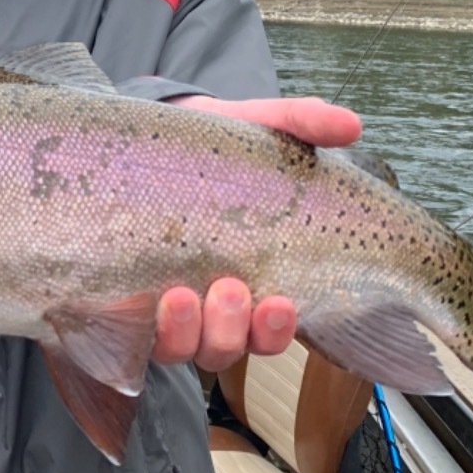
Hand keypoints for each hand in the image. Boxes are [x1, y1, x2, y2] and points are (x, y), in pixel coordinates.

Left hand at [149, 95, 350, 370]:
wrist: (146, 138)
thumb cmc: (213, 147)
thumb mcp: (257, 128)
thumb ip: (301, 124)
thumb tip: (352, 123)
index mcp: (249, 280)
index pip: (268, 330)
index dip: (274, 330)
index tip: (281, 303)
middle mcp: (206, 307)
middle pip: (226, 348)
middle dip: (232, 330)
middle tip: (230, 289)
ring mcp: (162, 308)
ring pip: (179, 349)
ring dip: (185, 331)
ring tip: (181, 295)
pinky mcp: (120, 299)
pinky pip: (128, 336)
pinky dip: (137, 327)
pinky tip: (139, 300)